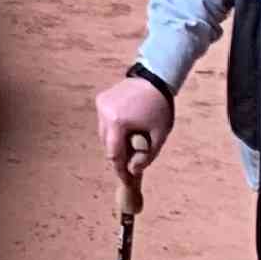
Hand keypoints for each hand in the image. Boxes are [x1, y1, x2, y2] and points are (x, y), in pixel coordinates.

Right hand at [96, 71, 171, 185]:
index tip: (126, 180)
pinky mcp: (101, 100)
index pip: (114, 154)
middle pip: (107, 144)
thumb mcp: (159, 135)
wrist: (154, 79)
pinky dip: (113, 129)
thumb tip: (135, 170)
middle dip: (119, 155)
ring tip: (132, 142)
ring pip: (104, 133)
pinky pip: (104, 121)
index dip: (120, 169)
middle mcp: (104, 113)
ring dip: (115, 141)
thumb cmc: (160, 107)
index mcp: (117, 122)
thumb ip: (147, 156)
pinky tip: (127, 127)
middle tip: (132, 164)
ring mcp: (100, 105)